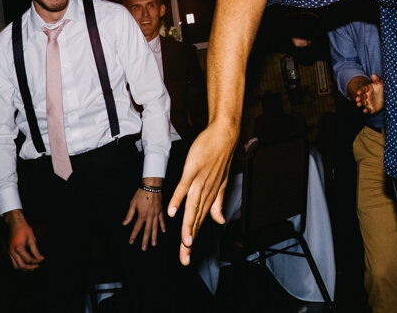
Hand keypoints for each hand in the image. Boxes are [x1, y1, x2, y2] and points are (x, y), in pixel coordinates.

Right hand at [4, 210, 43, 270]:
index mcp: (18, 248)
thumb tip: (41, 258)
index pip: (28, 259)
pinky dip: (19, 265)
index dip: (36, 261)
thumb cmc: (23, 229)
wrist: (14, 223)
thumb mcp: (32, 238)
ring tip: (31, 267)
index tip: (41, 260)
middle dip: (30, 267)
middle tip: (37, 266)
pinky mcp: (8, 251)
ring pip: (15, 266)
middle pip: (21, 265)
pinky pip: (13, 262)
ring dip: (24, 268)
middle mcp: (12, 251)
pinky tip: (25, 263)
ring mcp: (9, 252)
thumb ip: (36, 250)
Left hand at [124, 184, 164, 249]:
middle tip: (144, 248)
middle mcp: (150, 216)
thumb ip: (129, 215)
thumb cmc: (141, 194)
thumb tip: (124, 223)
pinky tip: (163, 231)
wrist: (152, 186)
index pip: (137, 228)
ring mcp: (156, 214)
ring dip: (154, 236)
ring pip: (155, 227)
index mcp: (142, 215)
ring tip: (154, 244)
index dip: (133, 235)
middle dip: (145, 240)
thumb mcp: (133, 204)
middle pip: (147, 231)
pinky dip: (162, 226)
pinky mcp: (160, 211)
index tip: (131, 242)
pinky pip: (162, 220)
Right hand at [167, 120, 236, 264]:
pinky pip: (184, 186)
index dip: (192, 241)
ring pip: (192, 207)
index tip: (186, 258)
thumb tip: (218, 220)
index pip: (198, 223)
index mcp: (210, 197)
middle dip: (189, 241)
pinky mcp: (193, 170)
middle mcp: (206, 192)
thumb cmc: (220, 158)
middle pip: (195, 220)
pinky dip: (178, 198)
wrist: (225, 135)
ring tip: (185, 242)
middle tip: (184, 260)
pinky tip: (171, 211)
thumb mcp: (221, 184)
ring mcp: (199, 181)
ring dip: (187, 225)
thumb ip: (217, 203)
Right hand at [355, 75, 383, 114]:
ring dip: (360, 103)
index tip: (358, 92)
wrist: (385, 98)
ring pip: (363, 103)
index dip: (360, 90)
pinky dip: (366, 110)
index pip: (363, 89)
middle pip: (361, 96)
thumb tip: (373, 75)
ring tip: (358, 104)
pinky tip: (364, 111)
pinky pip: (368, 110)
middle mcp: (367, 96)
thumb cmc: (381, 89)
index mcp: (368, 89)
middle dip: (359, 98)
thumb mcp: (380, 83)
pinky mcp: (371, 108)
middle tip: (357, 99)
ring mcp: (368, 102)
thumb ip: (377, 79)